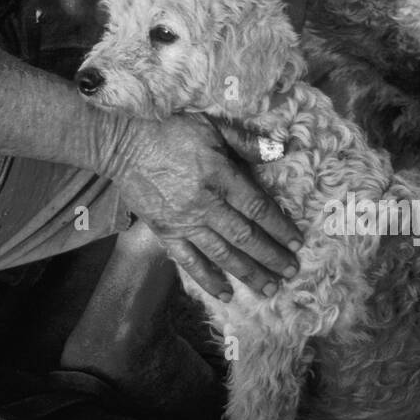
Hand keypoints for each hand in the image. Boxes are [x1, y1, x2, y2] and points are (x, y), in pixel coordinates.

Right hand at [102, 112, 302, 300]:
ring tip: (269, 289)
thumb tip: (281, 150)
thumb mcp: (211, 125)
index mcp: (220, 176)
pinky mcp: (165, 231)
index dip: (280, 227)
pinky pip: (189, 261)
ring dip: (248, 273)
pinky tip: (226, 294)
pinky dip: (208, 279)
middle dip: (271, 256)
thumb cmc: (169, 129)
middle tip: (291, 272)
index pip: (258, 207)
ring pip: (222, 254)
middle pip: (245, 237)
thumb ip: (245, 141)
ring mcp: (184, 221)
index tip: (297, 243)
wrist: (122, 142)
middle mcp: (205, 204)